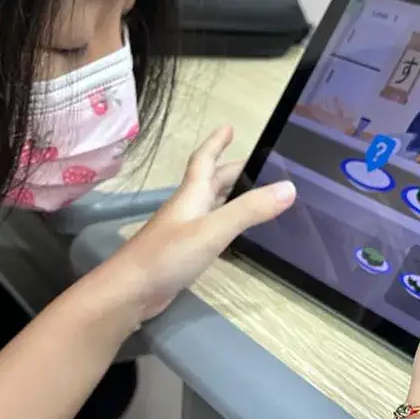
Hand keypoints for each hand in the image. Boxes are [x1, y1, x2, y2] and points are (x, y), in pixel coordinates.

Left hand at [102, 128, 294, 325]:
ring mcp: (183, 231)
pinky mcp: (182, 253)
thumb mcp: (213, 229)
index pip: (205, 160)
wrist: (130, 291)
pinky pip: (209, 231)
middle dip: (232, 171)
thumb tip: (288, 188)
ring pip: (211, 206)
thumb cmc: (167, 254)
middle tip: (258, 167)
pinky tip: (236, 236)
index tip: (229, 127)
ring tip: (254, 197)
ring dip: (230, 198)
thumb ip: (249, 210)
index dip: (216, 143)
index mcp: (192, 195)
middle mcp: (187, 208)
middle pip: (211, 182)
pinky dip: (225, 226)